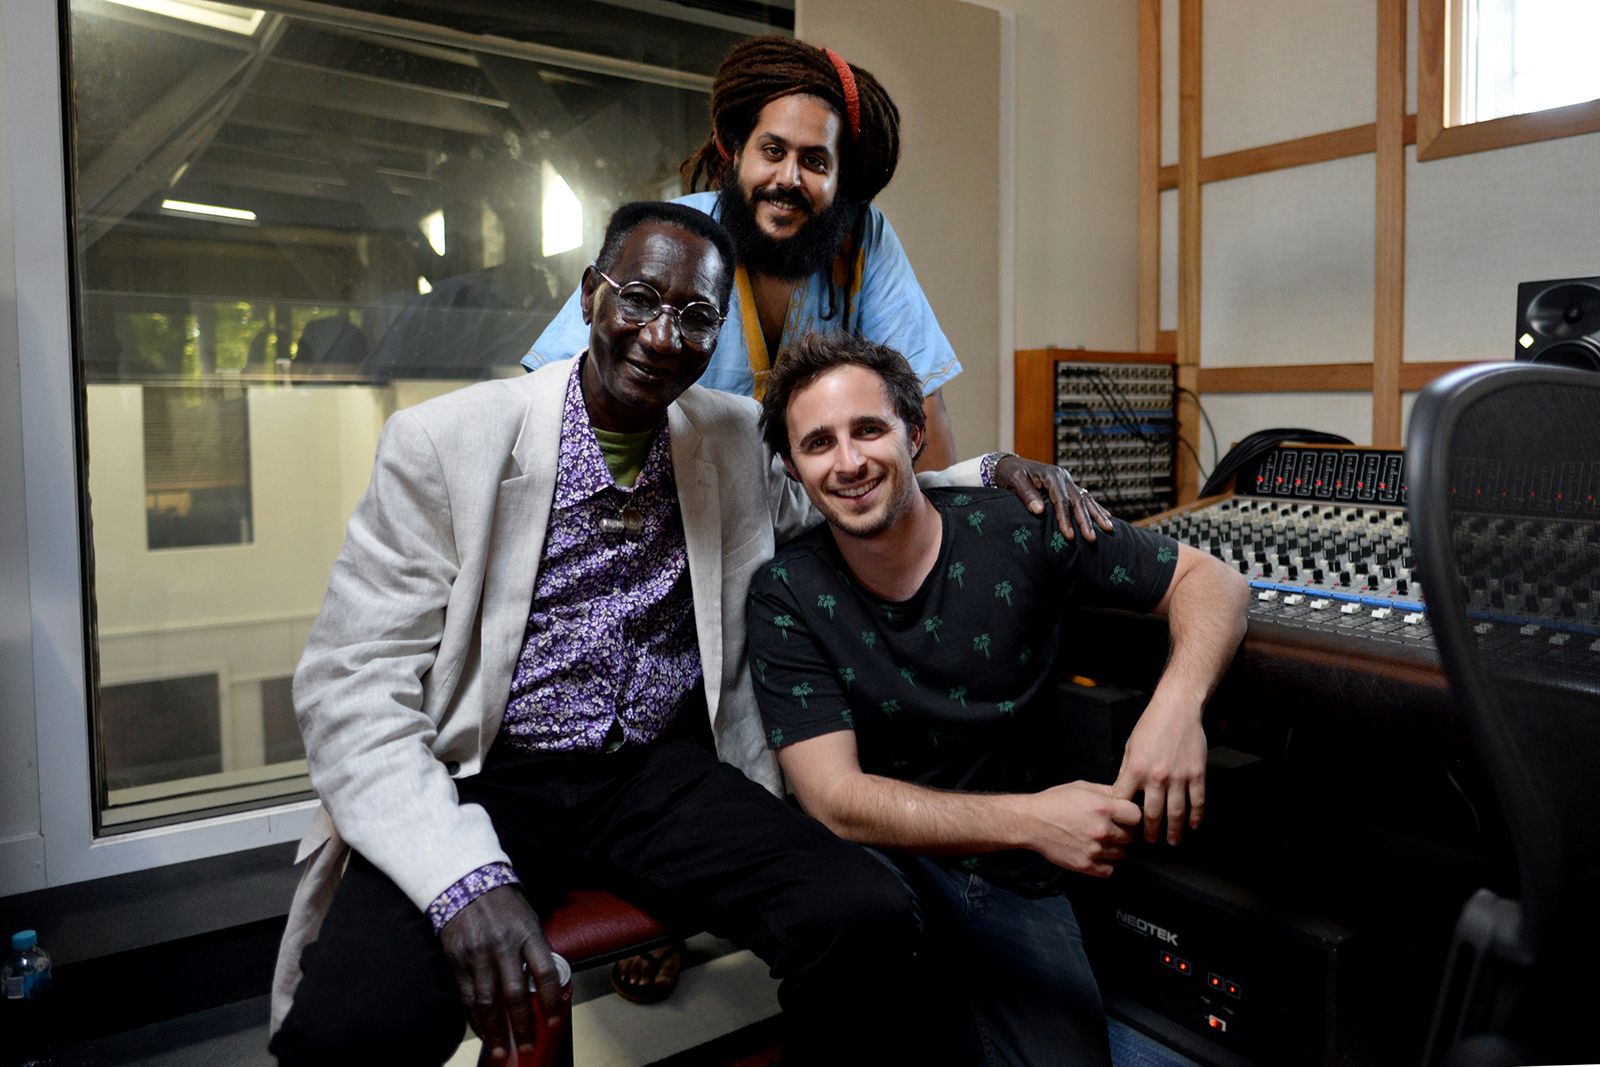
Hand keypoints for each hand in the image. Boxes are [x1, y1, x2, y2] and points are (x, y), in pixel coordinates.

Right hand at [439, 885, 563, 1061]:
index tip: (553, 1022)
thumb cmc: (504, 904)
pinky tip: (483, 1032)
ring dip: (495, 1030)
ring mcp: (477, 955)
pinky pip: (467, 996)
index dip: (550, 1001)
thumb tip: (545, 983)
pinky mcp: (457, 961)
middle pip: (514, 994)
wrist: (464, 883)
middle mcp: (502, 946)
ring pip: (487, 1001)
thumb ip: (536, 949)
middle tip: (528, 1046)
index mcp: (527, 933)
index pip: (544, 972)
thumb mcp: (528, 918)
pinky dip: (475, 1018)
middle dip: (522, 1025)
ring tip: (503, 1050)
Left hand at [992, 455, 1114, 541]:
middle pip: (1078, 501)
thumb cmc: (1010, 473)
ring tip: (1109, 529)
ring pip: (1086, 499)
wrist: (1009, 464)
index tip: (1069, 535)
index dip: (1065, 518)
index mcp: (1051, 475)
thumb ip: (1026, 494)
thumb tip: (1038, 511)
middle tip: (1092, 539)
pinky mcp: (1068, 487)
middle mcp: (1063, 477)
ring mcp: (1068, 481)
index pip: (1061, 500)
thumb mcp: (1014, 480)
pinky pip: (1085, 498)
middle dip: (1086, 521)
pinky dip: (1096, 508)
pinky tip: (1107, 517)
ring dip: (1097, 515)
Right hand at [1022, 781, 1141, 875]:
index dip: (1131, 816)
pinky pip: (1110, 870)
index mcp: (1103, 808)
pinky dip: (1106, 864)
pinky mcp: (1086, 865)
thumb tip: (1124, 797)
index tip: (1125, 817)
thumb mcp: (1082, 787)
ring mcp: (1094, 849)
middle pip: (1130, 836)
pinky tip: (1097, 854)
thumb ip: (1107, 792)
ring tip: (1100, 840)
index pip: (1136, 816)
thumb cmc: (1054, 803)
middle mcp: (1102, 830)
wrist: (1031, 822)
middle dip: (1122, 832)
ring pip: (1121, 854)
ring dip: (1114, 848)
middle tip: (1109, 828)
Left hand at [1113, 698, 1207, 844]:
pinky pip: (1197, 801)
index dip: (1123, 816)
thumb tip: (1122, 792)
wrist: (1176, 709)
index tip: (1124, 825)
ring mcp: (1179, 777)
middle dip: (1150, 831)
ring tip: (1172, 840)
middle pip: (1152, 814)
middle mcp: (1157, 777)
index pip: (1125, 801)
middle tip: (1150, 840)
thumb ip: (1127, 771)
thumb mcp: (1130, 747)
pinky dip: (1196, 816)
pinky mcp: (1197, 774)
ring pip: (1176, 812)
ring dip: (1174, 830)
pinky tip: (1193, 825)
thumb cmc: (1151, 725)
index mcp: (1136, 770)